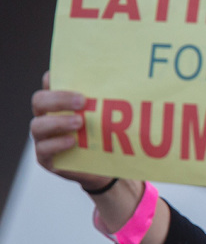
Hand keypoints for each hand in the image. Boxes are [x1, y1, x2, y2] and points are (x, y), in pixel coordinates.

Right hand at [30, 71, 113, 190]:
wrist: (107, 168)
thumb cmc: (106, 137)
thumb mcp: (108, 118)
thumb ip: (108, 102)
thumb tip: (128, 84)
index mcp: (59, 103)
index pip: (49, 84)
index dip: (53, 78)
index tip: (68, 75)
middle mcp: (46, 117)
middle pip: (40, 101)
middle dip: (59, 98)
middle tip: (82, 100)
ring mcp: (43, 138)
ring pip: (38, 125)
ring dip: (59, 122)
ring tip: (79, 122)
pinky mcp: (45, 158)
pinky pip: (44, 149)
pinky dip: (57, 144)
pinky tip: (72, 141)